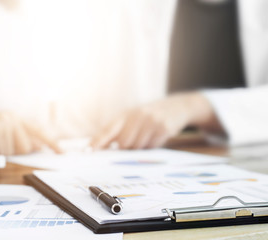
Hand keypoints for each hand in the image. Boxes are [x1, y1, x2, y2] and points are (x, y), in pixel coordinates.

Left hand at [91, 92, 221, 149]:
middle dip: (125, 148)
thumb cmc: (151, 115)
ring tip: (147, 136)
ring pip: (138, 147)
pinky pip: (152, 146)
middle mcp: (137, 115)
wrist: (178, 106)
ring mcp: (151, 121)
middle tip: (133, 143)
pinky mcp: (163, 128)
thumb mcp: (135, 117)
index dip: (98, 141)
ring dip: (140, 147)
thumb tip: (103, 148)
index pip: (108, 129)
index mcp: (127, 113)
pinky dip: (152, 145)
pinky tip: (157, 136)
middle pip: (123, 143)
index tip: (88, 150)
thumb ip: (120, 130)